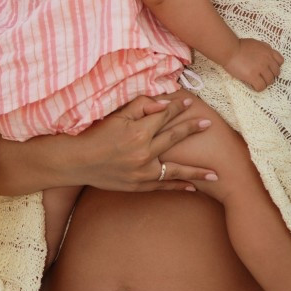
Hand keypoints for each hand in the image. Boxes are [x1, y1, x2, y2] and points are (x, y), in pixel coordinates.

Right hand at [0, 95, 215, 196]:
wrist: (75, 162)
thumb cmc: (92, 134)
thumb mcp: (115, 115)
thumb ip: (140, 107)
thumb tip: (164, 104)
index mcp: (138, 132)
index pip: (163, 116)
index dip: (177, 108)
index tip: (189, 102)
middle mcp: (143, 153)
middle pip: (174, 138)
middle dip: (192, 129)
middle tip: (209, 123)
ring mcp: (141, 172)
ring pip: (174, 169)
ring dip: (196, 170)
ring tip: (215, 173)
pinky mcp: (137, 186)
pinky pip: (162, 186)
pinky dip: (178, 186)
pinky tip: (193, 188)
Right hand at [224, 38, 283, 90]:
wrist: (229, 50)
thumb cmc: (239, 45)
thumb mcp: (256, 43)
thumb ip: (265, 48)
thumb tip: (269, 52)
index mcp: (268, 51)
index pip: (280, 61)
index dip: (275, 66)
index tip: (269, 68)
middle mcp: (267, 60)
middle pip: (276, 73)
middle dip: (270, 75)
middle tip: (263, 76)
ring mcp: (260, 68)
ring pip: (270, 81)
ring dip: (265, 82)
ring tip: (258, 82)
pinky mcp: (253, 76)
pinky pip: (261, 87)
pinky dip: (258, 88)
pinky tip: (254, 86)